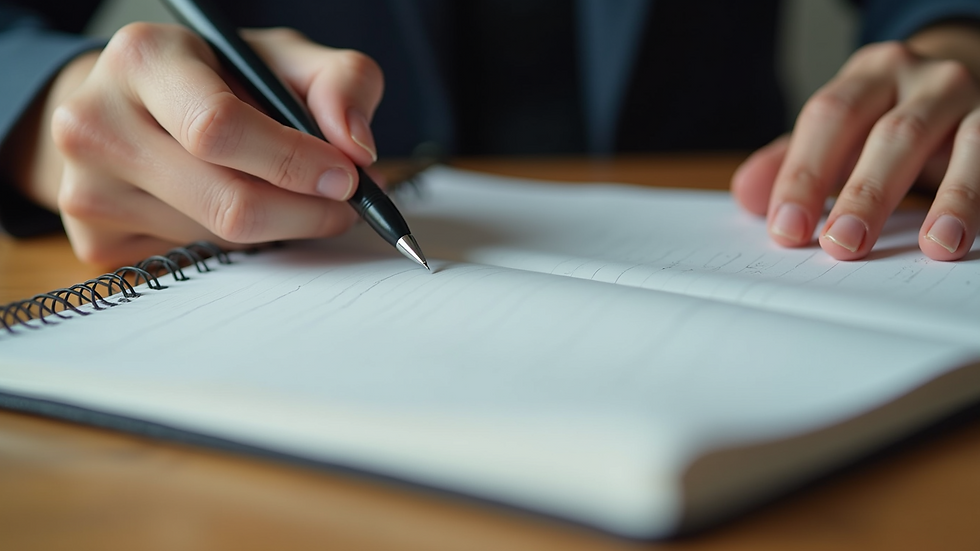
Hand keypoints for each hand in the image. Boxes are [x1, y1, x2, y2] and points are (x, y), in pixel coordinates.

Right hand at [10, 23, 382, 266]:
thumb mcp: (282, 58)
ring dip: (276, 228)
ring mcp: (87, 190)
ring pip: (219, 240)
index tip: (346, 177)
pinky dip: (238, 247)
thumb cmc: (217, 79)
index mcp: (143, 59)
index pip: (219, 128)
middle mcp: (95, 123)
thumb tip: (358, 149)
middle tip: (343, 205)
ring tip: (286, 196)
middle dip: (304, 212)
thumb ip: (341, 81)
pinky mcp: (94, 243)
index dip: (294, 162)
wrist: (132, 106)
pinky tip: (236, 210)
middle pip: (226, 202)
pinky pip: (196, 264)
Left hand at [731, 23, 979, 260]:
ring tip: (935, 245)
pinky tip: (969, 234)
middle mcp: (924, 79)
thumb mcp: (837, 134)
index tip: (787, 228)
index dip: (805, 174)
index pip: (828, 118)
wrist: (966, 77)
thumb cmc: (888, 117)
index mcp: (868, 77)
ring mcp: (974, 100)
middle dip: (865, 194)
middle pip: (892, 134)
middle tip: (840, 245)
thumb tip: (747, 196)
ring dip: (953, 197)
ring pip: (967, 144)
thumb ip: (791, 163)